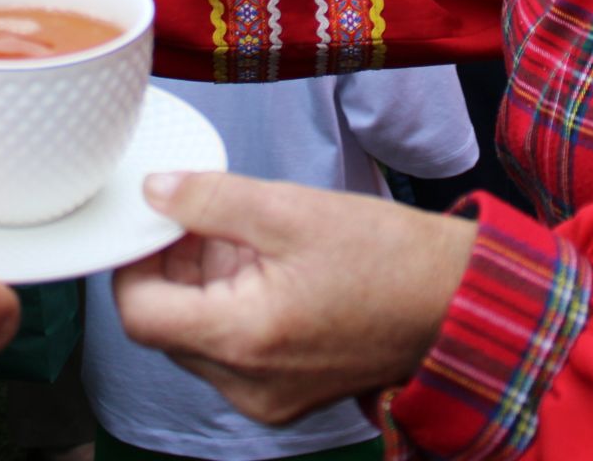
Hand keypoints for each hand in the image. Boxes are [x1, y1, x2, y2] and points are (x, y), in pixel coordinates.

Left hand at [113, 172, 477, 423]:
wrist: (460, 303)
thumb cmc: (388, 256)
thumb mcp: (291, 209)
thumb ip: (210, 200)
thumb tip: (154, 193)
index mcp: (243, 340)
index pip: (139, 315)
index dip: (132, 263)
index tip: (152, 222)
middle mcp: (247, 386)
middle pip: (166, 327)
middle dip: (173, 269)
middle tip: (205, 219)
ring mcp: (267, 398)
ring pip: (197, 340)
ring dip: (204, 288)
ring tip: (245, 240)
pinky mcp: (287, 396)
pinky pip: (232, 354)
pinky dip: (233, 309)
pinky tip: (267, 269)